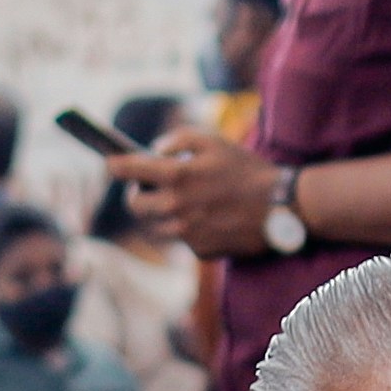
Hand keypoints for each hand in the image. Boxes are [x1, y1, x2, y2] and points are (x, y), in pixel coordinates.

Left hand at [111, 132, 288, 260]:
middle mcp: (176, 207)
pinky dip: (187, 228)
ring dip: (160, 212)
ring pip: (154, 225)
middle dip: (137, 193)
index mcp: (178, 175)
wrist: (281, 207)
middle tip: (149, 186)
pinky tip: (208, 217)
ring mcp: (187, 233)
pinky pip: (181, 239)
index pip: (129, 169)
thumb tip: (155, 151)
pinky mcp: (200, 250)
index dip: (114, 164)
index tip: (109, 163)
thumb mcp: (214, 141)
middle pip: (134, 205)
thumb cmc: (247, 169)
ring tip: (180, 200)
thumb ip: (178, 139)